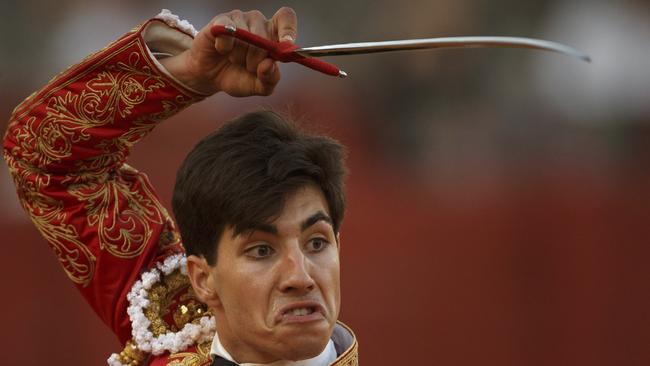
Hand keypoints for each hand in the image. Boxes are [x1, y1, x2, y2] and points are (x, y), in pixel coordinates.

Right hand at [160, 7, 296, 96]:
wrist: (209, 77)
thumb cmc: (237, 76)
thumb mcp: (258, 86)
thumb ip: (270, 79)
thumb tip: (270, 64)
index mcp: (273, 35)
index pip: (286, 17)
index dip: (287, 29)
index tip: (285, 44)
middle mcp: (258, 23)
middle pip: (265, 36)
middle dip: (257, 59)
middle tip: (248, 67)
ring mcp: (239, 18)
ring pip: (246, 35)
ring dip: (240, 56)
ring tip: (234, 60)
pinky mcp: (221, 20)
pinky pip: (228, 31)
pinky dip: (225, 47)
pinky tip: (222, 51)